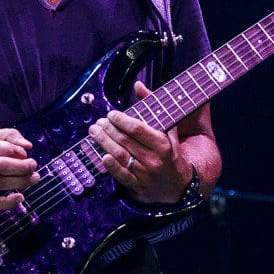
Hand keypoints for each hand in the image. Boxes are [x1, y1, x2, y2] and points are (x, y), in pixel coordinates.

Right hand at [0, 127, 39, 209]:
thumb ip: (7, 136)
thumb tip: (27, 145)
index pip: (5, 149)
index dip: (20, 153)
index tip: (26, 155)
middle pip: (3, 167)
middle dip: (23, 168)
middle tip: (33, 166)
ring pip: (0, 184)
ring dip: (21, 183)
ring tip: (33, 178)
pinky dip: (7, 203)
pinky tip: (19, 197)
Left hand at [89, 81, 191, 203]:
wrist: (179, 185)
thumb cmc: (171, 154)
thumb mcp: (169, 131)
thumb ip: (154, 107)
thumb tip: (138, 85)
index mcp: (163, 145)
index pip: (138, 129)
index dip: (122, 120)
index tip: (111, 114)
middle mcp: (154, 160)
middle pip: (126, 141)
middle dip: (108, 130)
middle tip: (98, 122)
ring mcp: (145, 175)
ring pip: (121, 156)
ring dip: (104, 143)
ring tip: (94, 132)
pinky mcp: (138, 187)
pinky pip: (122, 176)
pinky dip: (111, 167)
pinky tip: (102, 156)